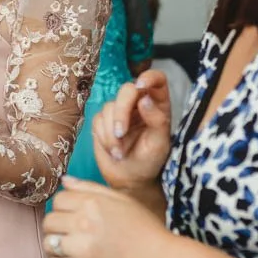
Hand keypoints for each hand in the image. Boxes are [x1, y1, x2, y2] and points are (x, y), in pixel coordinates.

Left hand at [42, 176, 173, 257]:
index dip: (63, 207)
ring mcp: (83, 247)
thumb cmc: (144, 227)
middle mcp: (85, 222)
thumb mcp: (121, 199)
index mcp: (93, 202)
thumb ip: (89, 188)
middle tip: (71, 232)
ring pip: (48, 243)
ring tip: (70, 246)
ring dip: (56, 244)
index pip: (58, 200)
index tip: (73, 215)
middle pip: (50, 221)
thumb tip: (64, 181)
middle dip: (57, 225)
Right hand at [92, 70, 172, 190]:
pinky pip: (98, 119)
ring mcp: (120, 110)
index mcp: (158, 104)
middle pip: (127, 90)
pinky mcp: (103, 120)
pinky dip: (104, 136)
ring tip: (120, 152)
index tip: (141, 87)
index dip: (149, 77)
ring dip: (112, 132)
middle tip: (121, 133)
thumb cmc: (150, 161)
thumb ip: (157, 119)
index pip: (157, 79)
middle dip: (121, 111)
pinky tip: (114, 150)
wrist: (130, 179)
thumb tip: (145, 98)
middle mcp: (139, 103)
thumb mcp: (160, 143)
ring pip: (109, 106)